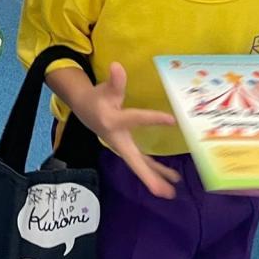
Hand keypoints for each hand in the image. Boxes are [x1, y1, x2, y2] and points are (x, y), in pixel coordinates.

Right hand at [75, 63, 179, 198]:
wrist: (86, 110)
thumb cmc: (98, 98)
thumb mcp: (105, 89)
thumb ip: (115, 81)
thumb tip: (118, 66)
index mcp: (113, 121)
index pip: (135, 119)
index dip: (152, 119)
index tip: (171, 120)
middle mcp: (119, 139)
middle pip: (134, 160)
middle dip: (148, 177)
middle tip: (163, 192)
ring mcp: (124, 147)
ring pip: (140, 166)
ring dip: (155, 178)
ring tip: (172, 192)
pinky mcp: (128, 148)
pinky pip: (143, 162)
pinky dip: (156, 171)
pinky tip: (172, 179)